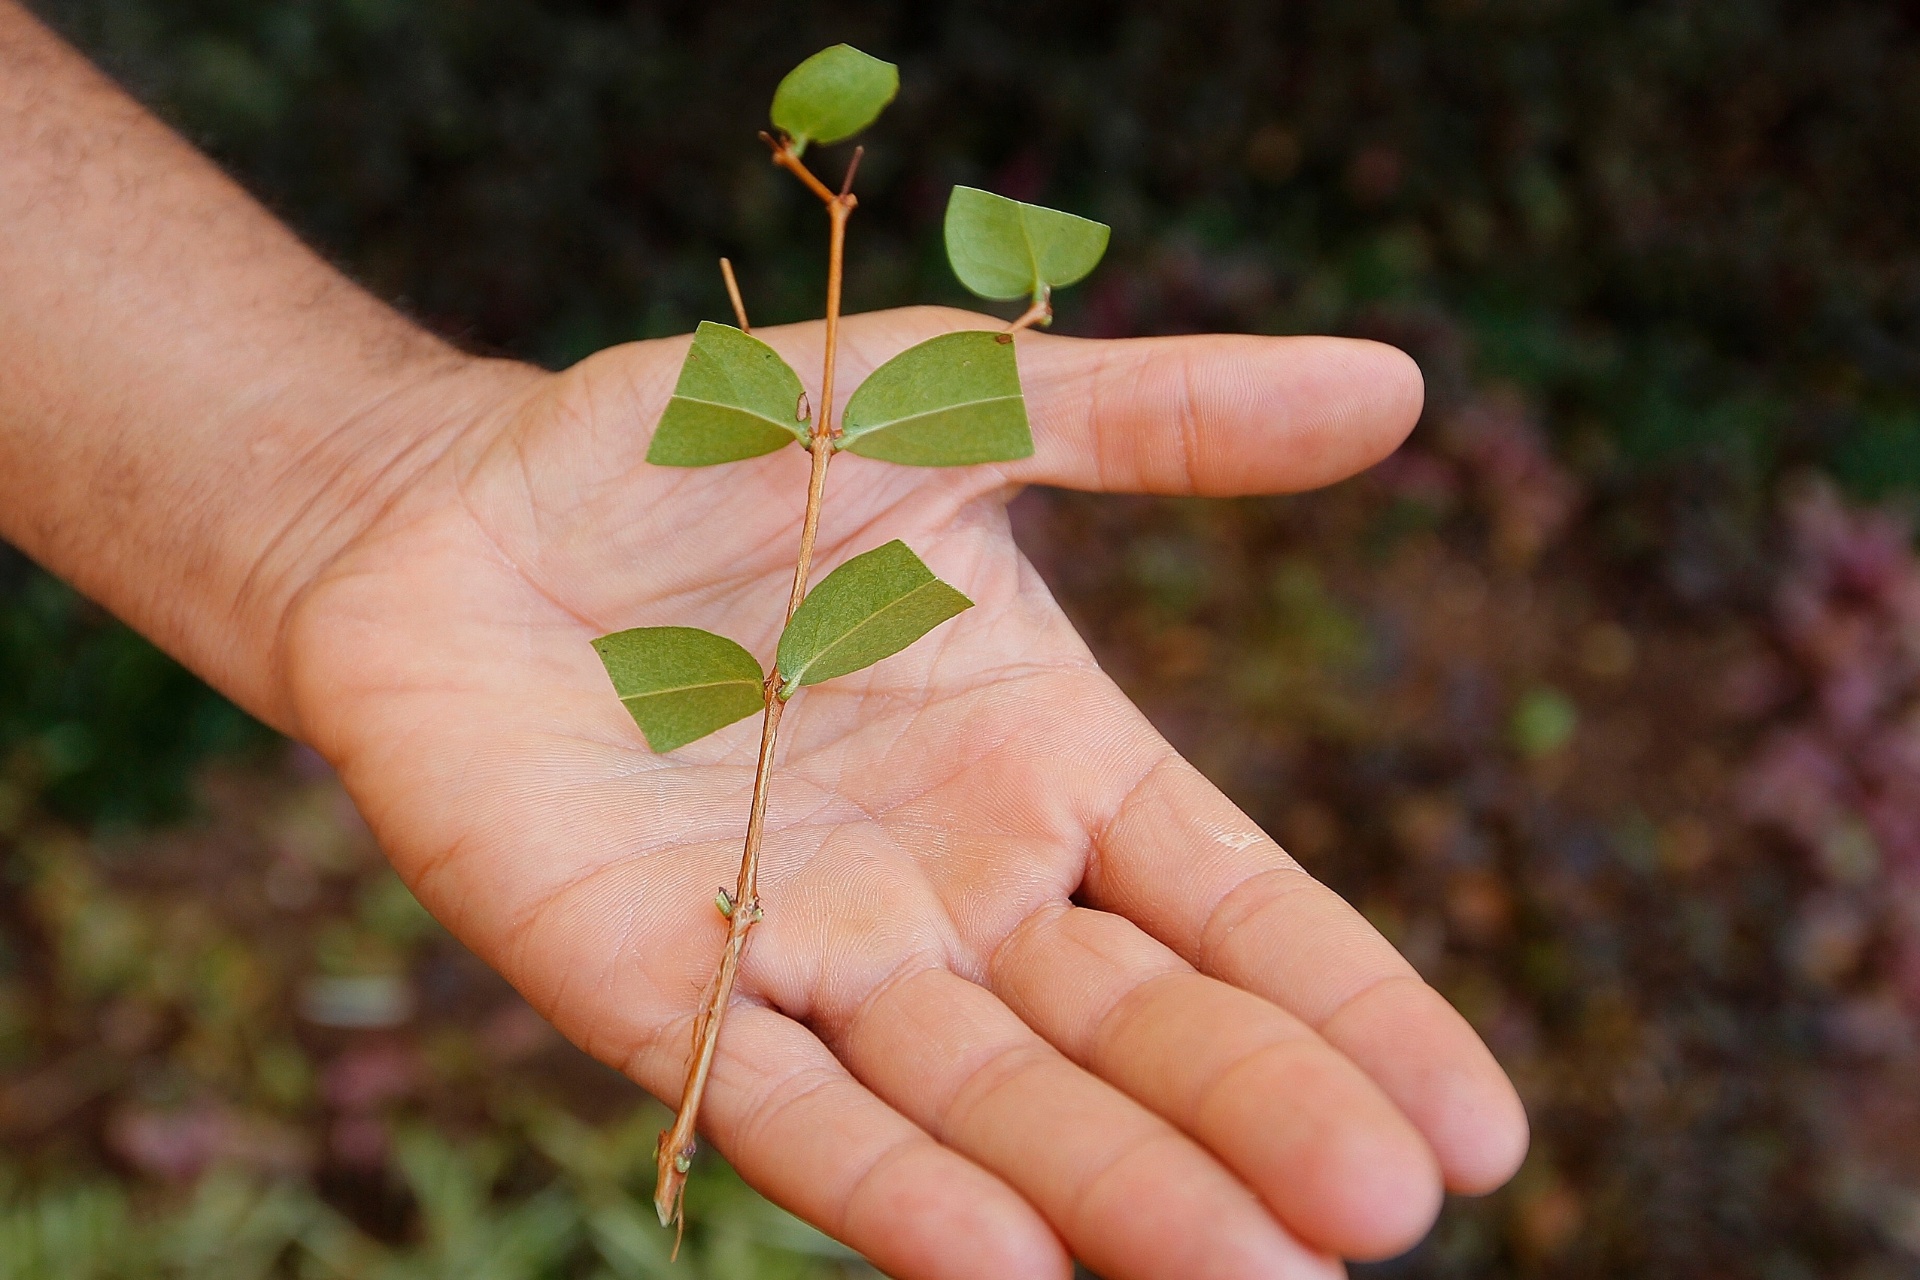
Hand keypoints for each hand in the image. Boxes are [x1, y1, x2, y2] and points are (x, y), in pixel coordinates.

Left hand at [280, 306, 1526, 1279]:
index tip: (1478, 1129)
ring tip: (1253, 1276)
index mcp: (1045, 763)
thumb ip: (1155, 420)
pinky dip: (892, 1190)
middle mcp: (952, 887)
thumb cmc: (707, 452)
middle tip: (1383, 1212)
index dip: (1352, 1009)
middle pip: (1134, 1028)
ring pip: (988, 1098)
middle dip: (1257, 1118)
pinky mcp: (661, 991)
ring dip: (1110, 1190)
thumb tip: (1396, 388)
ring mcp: (811, 952)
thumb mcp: (948, 406)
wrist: (462, 510)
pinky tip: (1007, 1269)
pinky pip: (791, 1107)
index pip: (1233, 908)